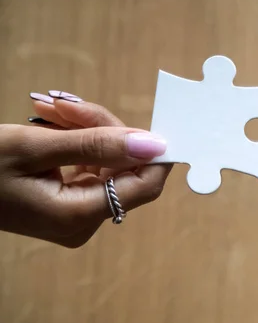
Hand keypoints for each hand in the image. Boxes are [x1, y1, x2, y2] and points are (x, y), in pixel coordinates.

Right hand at [0, 91, 172, 247]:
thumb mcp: (34, 147)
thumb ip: (98, 145)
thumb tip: (154, 144)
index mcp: (79, 215)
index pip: (145, 186)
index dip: (155, 153)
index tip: (153, 119)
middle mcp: (83, 221)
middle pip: (124, 169)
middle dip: (105, 130)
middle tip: (68, 104)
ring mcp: (76, 214)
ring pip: (107, 163)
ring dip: (86, 130)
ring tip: (50, 109)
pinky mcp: (67, 202)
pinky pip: (89, 167)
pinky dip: (77, 141)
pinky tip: (53, 121)